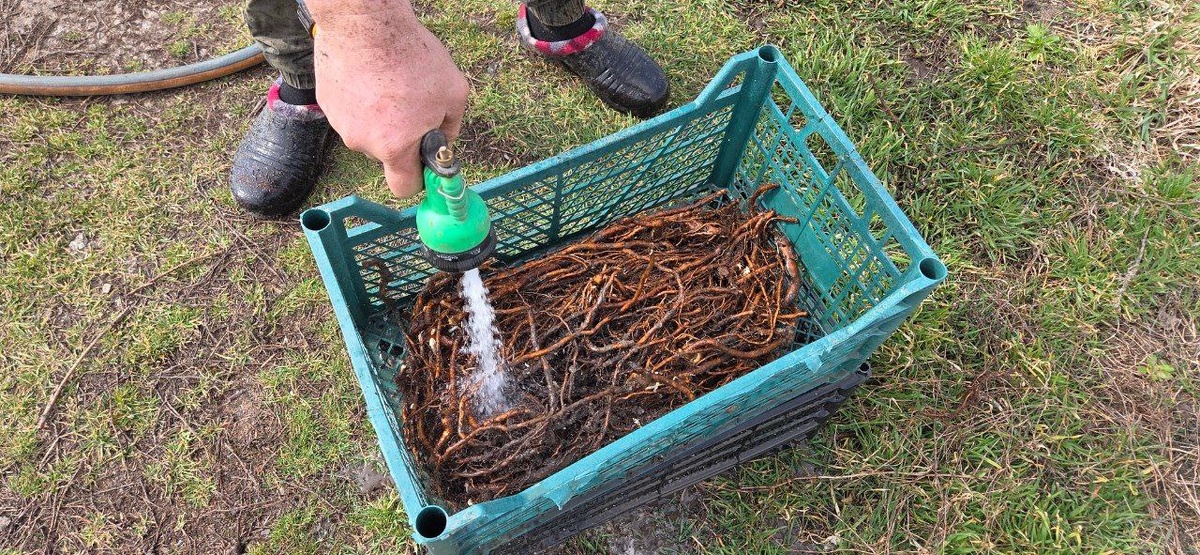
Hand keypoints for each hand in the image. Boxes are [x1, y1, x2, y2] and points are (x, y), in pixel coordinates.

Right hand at [309, 3, 468, 197]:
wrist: (367, 22)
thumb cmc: (411, 56)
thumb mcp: (453, 93)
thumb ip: (451, 127)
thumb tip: (444, 140)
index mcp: (394, 146)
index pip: (402, 187)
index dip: (416, 178)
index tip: (423, 164)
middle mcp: (362, 141)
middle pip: (386, 153)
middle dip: (400, 138)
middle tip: (411, 105)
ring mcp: (340, 123)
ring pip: (367, 131)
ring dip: (379, 116)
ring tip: (389, 83)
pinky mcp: (326, 102)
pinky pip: (350, 110)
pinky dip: (361, 99)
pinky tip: (370, 75)